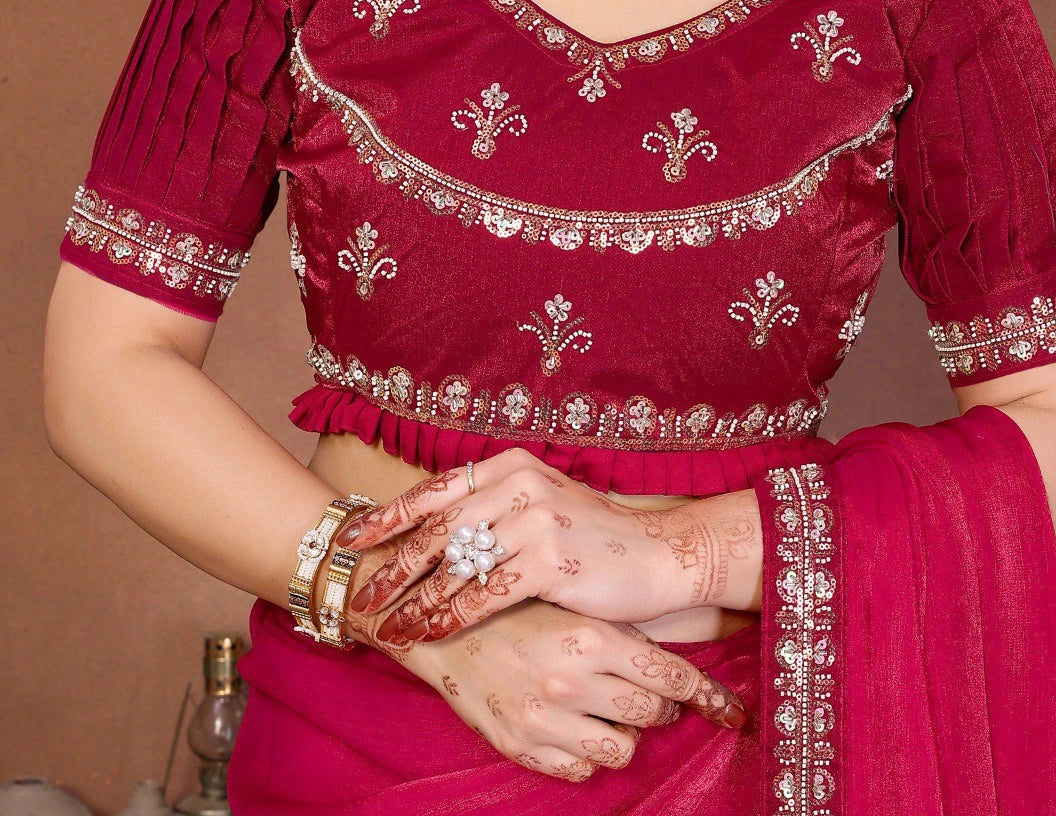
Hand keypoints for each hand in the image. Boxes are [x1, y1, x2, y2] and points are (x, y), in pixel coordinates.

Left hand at [332, 449, 760, 644]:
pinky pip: (485, 592)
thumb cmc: (594, 540)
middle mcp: (518, 483)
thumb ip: (492, 509)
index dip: (389, 516)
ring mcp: (534, 518)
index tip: (351, 540)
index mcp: (511, 466)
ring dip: (415, 599)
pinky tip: (430, 634)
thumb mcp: (541, 507)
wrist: (659, 556)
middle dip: (392, 566)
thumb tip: (432, 533)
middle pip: (437, 527)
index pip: (435, 489)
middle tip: (360, 595)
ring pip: (456, 563)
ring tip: (385, 627)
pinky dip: (450, 615)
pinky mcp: (549, 558)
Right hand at [352, 591, 745, 781]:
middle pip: (653, 713)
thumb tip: (683, 652)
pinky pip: (579, 770)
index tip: (733, 712)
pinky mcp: (521, 745)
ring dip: (625, 731)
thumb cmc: (512, 601)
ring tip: (611, 709)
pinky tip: (578, 726)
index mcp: (590, 636)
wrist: (436, 620)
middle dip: (662, 706)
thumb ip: (620, 626)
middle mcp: (572, 681)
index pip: (671, 675)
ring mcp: (545, 719)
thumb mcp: (570, 600)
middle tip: (655, 695)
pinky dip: (587, 753)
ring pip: (621, 749)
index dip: (708, 697)